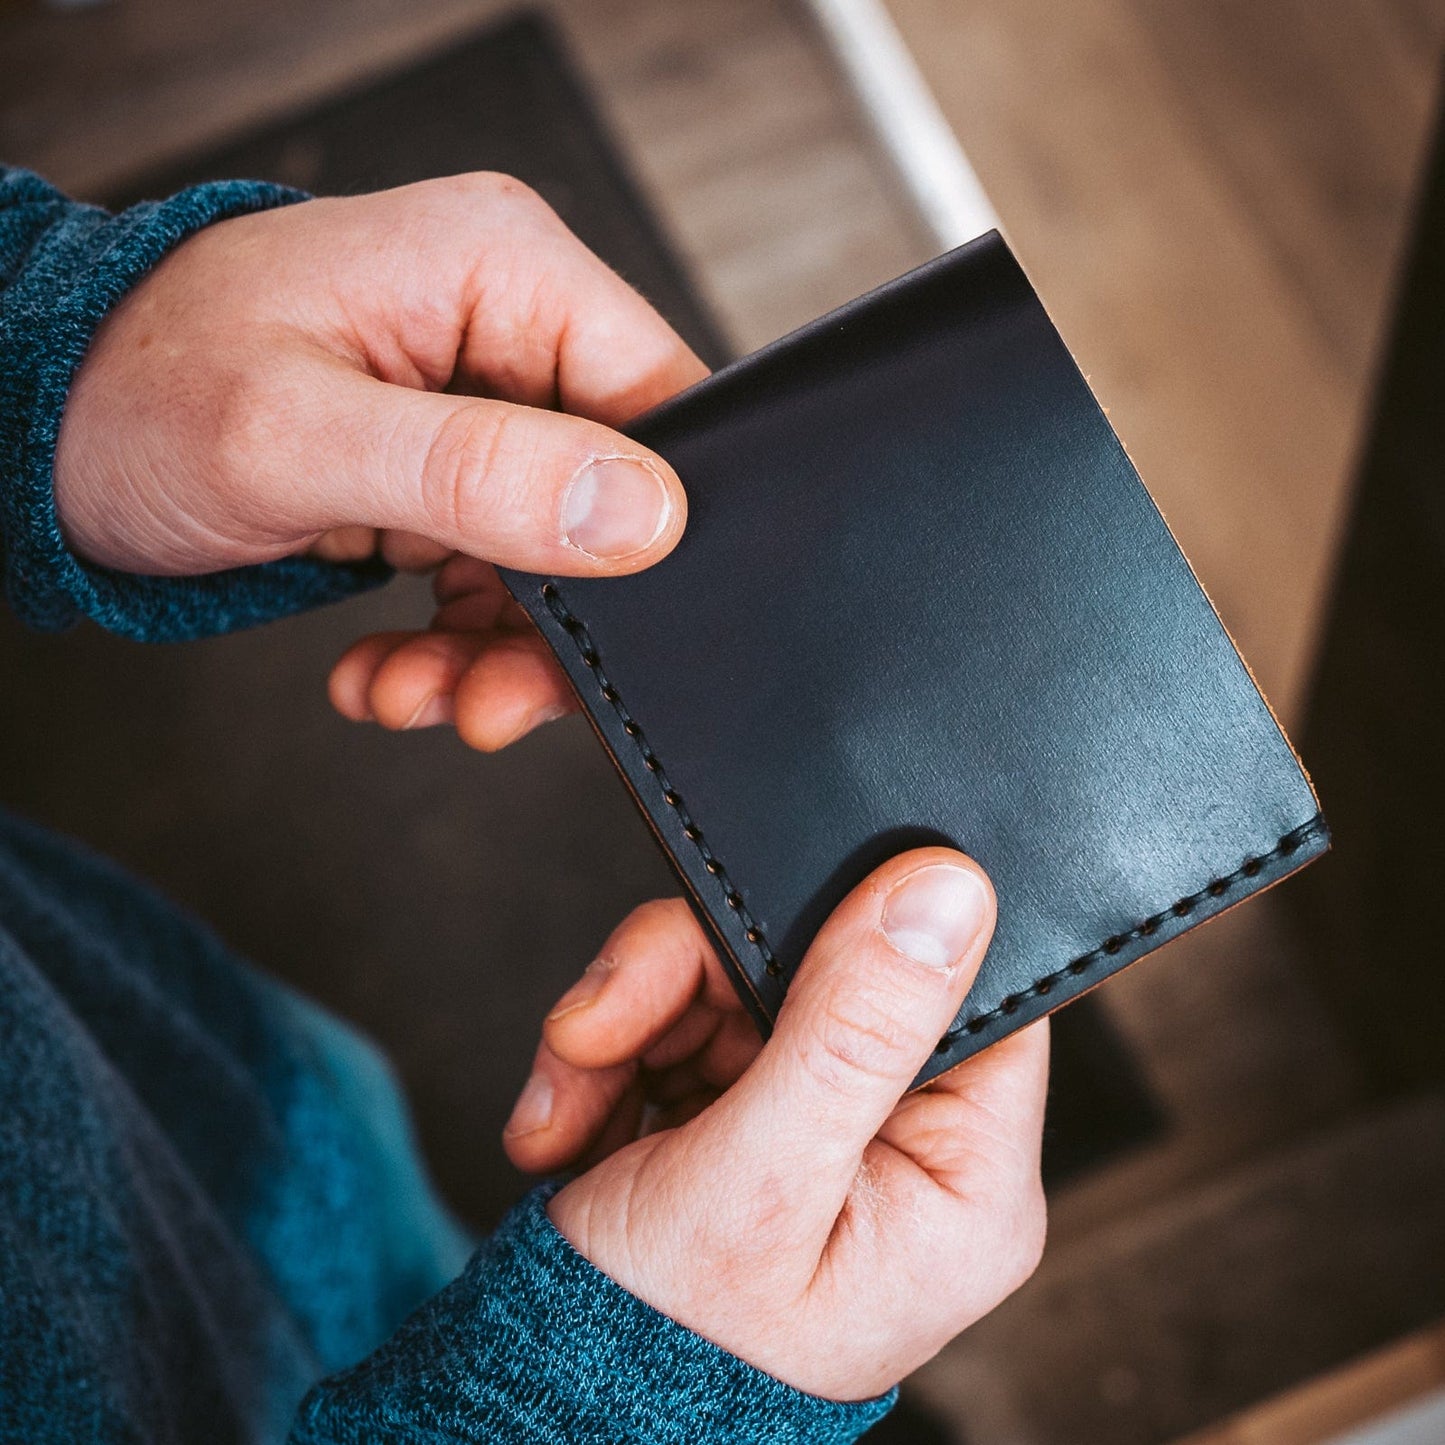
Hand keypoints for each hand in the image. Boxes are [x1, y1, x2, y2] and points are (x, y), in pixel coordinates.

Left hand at [55, 174, 705, 739]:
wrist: (50, 433)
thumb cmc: (140, 390)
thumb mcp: (299, 436)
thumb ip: (475, 471)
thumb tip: (643, 514)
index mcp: (501, 269)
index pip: (661, 399)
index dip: (655, 525)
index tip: (594, 622)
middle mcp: (506, 332)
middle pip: (615, 500)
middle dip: (554, 619)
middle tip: (490, 702)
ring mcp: (479, 408)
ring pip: (558, 561)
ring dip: (493, 652)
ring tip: (409, 694)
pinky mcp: (448, 474)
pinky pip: (496, 578)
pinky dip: (452, 646)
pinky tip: (385, 672)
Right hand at [506, 848, 1048, 1400]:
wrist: (540, 1408)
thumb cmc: (658, 1346)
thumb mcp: (759, 1184)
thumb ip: (850, 1035)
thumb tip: (948, 890)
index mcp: (961, 1181)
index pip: (966, 994)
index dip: (876, 931)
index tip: (777, 919)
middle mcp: (903, 1146)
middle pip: (824, 967)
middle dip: (687, 981)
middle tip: (603, 1024)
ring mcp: (820, 1125)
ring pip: (736, 980)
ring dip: (629, 1020)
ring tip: (566, 1103)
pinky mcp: (746, 1111)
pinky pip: (686, 1019)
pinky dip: (611, 1052)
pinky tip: (567, 1120)